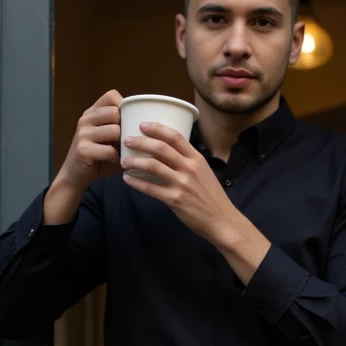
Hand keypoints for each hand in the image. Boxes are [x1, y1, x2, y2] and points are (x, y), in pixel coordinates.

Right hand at [58, 89, 122, 193]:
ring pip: (114, 130)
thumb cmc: (99, 156)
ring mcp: (83, 134)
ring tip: (121, 151)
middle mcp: (85, 119)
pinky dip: (117, 158)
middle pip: (115, 112)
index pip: (111, 96)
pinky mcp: (83, 150)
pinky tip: (114, 161)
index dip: (124, 107)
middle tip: (124, 139)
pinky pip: (110, 150)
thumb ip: (122, 128)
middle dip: (124, 127)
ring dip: (122, 143)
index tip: (126, 122)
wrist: (75, 175)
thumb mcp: (108, 137)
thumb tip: (153, 124)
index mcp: (92, 113)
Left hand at [121, 122, 238, 243]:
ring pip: (152, 166)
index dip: (157, 128)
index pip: (175, 136)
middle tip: (127, 140)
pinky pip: (150, 188)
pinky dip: (136, 182)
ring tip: (124, 161)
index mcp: (197, 159)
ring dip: (134, 162)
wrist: (221, 220)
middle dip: (140, 142)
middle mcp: (189, 168)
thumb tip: (167, 153)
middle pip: (160, 148)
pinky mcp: (174, 200)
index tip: (143, 125)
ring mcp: (182, 184)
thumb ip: (188, 162)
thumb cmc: (211, 197)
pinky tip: (127, 179)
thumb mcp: (204, 172)